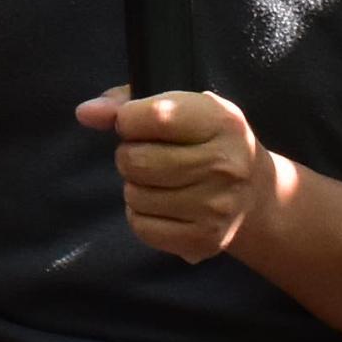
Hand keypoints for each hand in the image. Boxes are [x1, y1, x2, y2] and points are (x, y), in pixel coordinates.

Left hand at [87, 87, 275, 262]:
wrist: (255, 193)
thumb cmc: (208, 140)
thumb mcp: (184, 107)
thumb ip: (129, 102)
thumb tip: (86, 113)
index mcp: (221, 121)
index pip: (156, 116)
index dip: (128, 119)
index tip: (133, 123)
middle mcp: (224, 165)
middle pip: (137, 161)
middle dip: (128, 155)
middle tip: (145, 155)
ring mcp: (215, 206)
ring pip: (134, 195)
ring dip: (134, 186)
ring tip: (157, 180)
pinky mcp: (203, 239)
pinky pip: (141, 226)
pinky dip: (140, 214)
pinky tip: (160, 204)